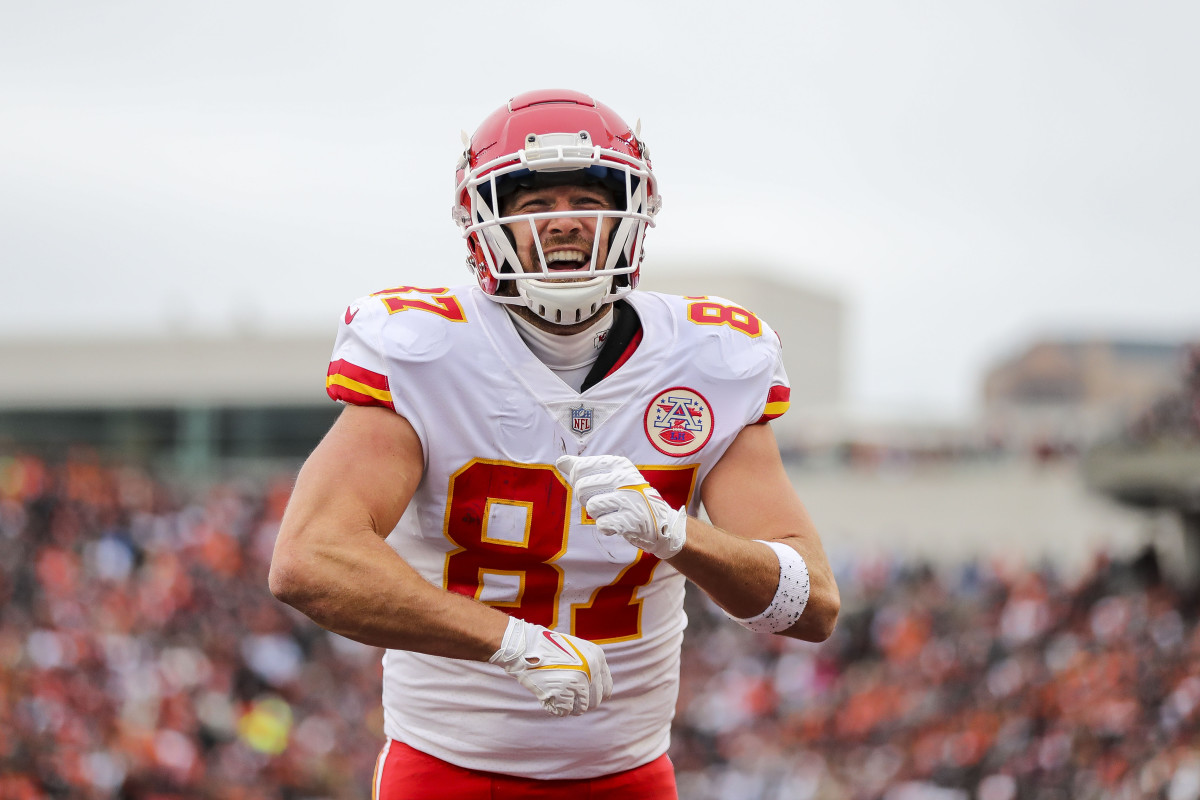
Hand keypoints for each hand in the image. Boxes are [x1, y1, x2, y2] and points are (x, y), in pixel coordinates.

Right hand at [488, 617, 611, 716]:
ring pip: (581, 708)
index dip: (596, 696)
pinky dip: (556, 707)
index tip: (587, 698)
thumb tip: (597, 693)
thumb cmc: (547, 647)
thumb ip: (589, 667)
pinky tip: (548, 696)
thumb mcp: (576, 650)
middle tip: (567, 698)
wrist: (525, 645)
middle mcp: (591, 669)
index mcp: (597, 657)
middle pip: (595, 701)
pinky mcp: (563, 692)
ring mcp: (578, 681)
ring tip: (557, 696)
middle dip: (581, 702)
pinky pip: (565, 711)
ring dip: (569, 706)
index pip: (606, 689)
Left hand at [555, 454, 687, 559]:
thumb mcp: (611, 477)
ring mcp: (629, 499)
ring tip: (613, 512)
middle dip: (586, 499)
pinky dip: (607, 527)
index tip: (590, 486)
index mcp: (619, 464)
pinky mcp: (631, 520)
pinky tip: (619, 523)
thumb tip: (560, 461)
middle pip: (581, 487)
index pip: (580, 468)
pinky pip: (601, 524)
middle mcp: (625, 478)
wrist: (660, 523)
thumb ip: (584, 468)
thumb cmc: (629, 497)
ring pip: (591, 506)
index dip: (577, 481)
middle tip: (603, 502)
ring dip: (597, 514)